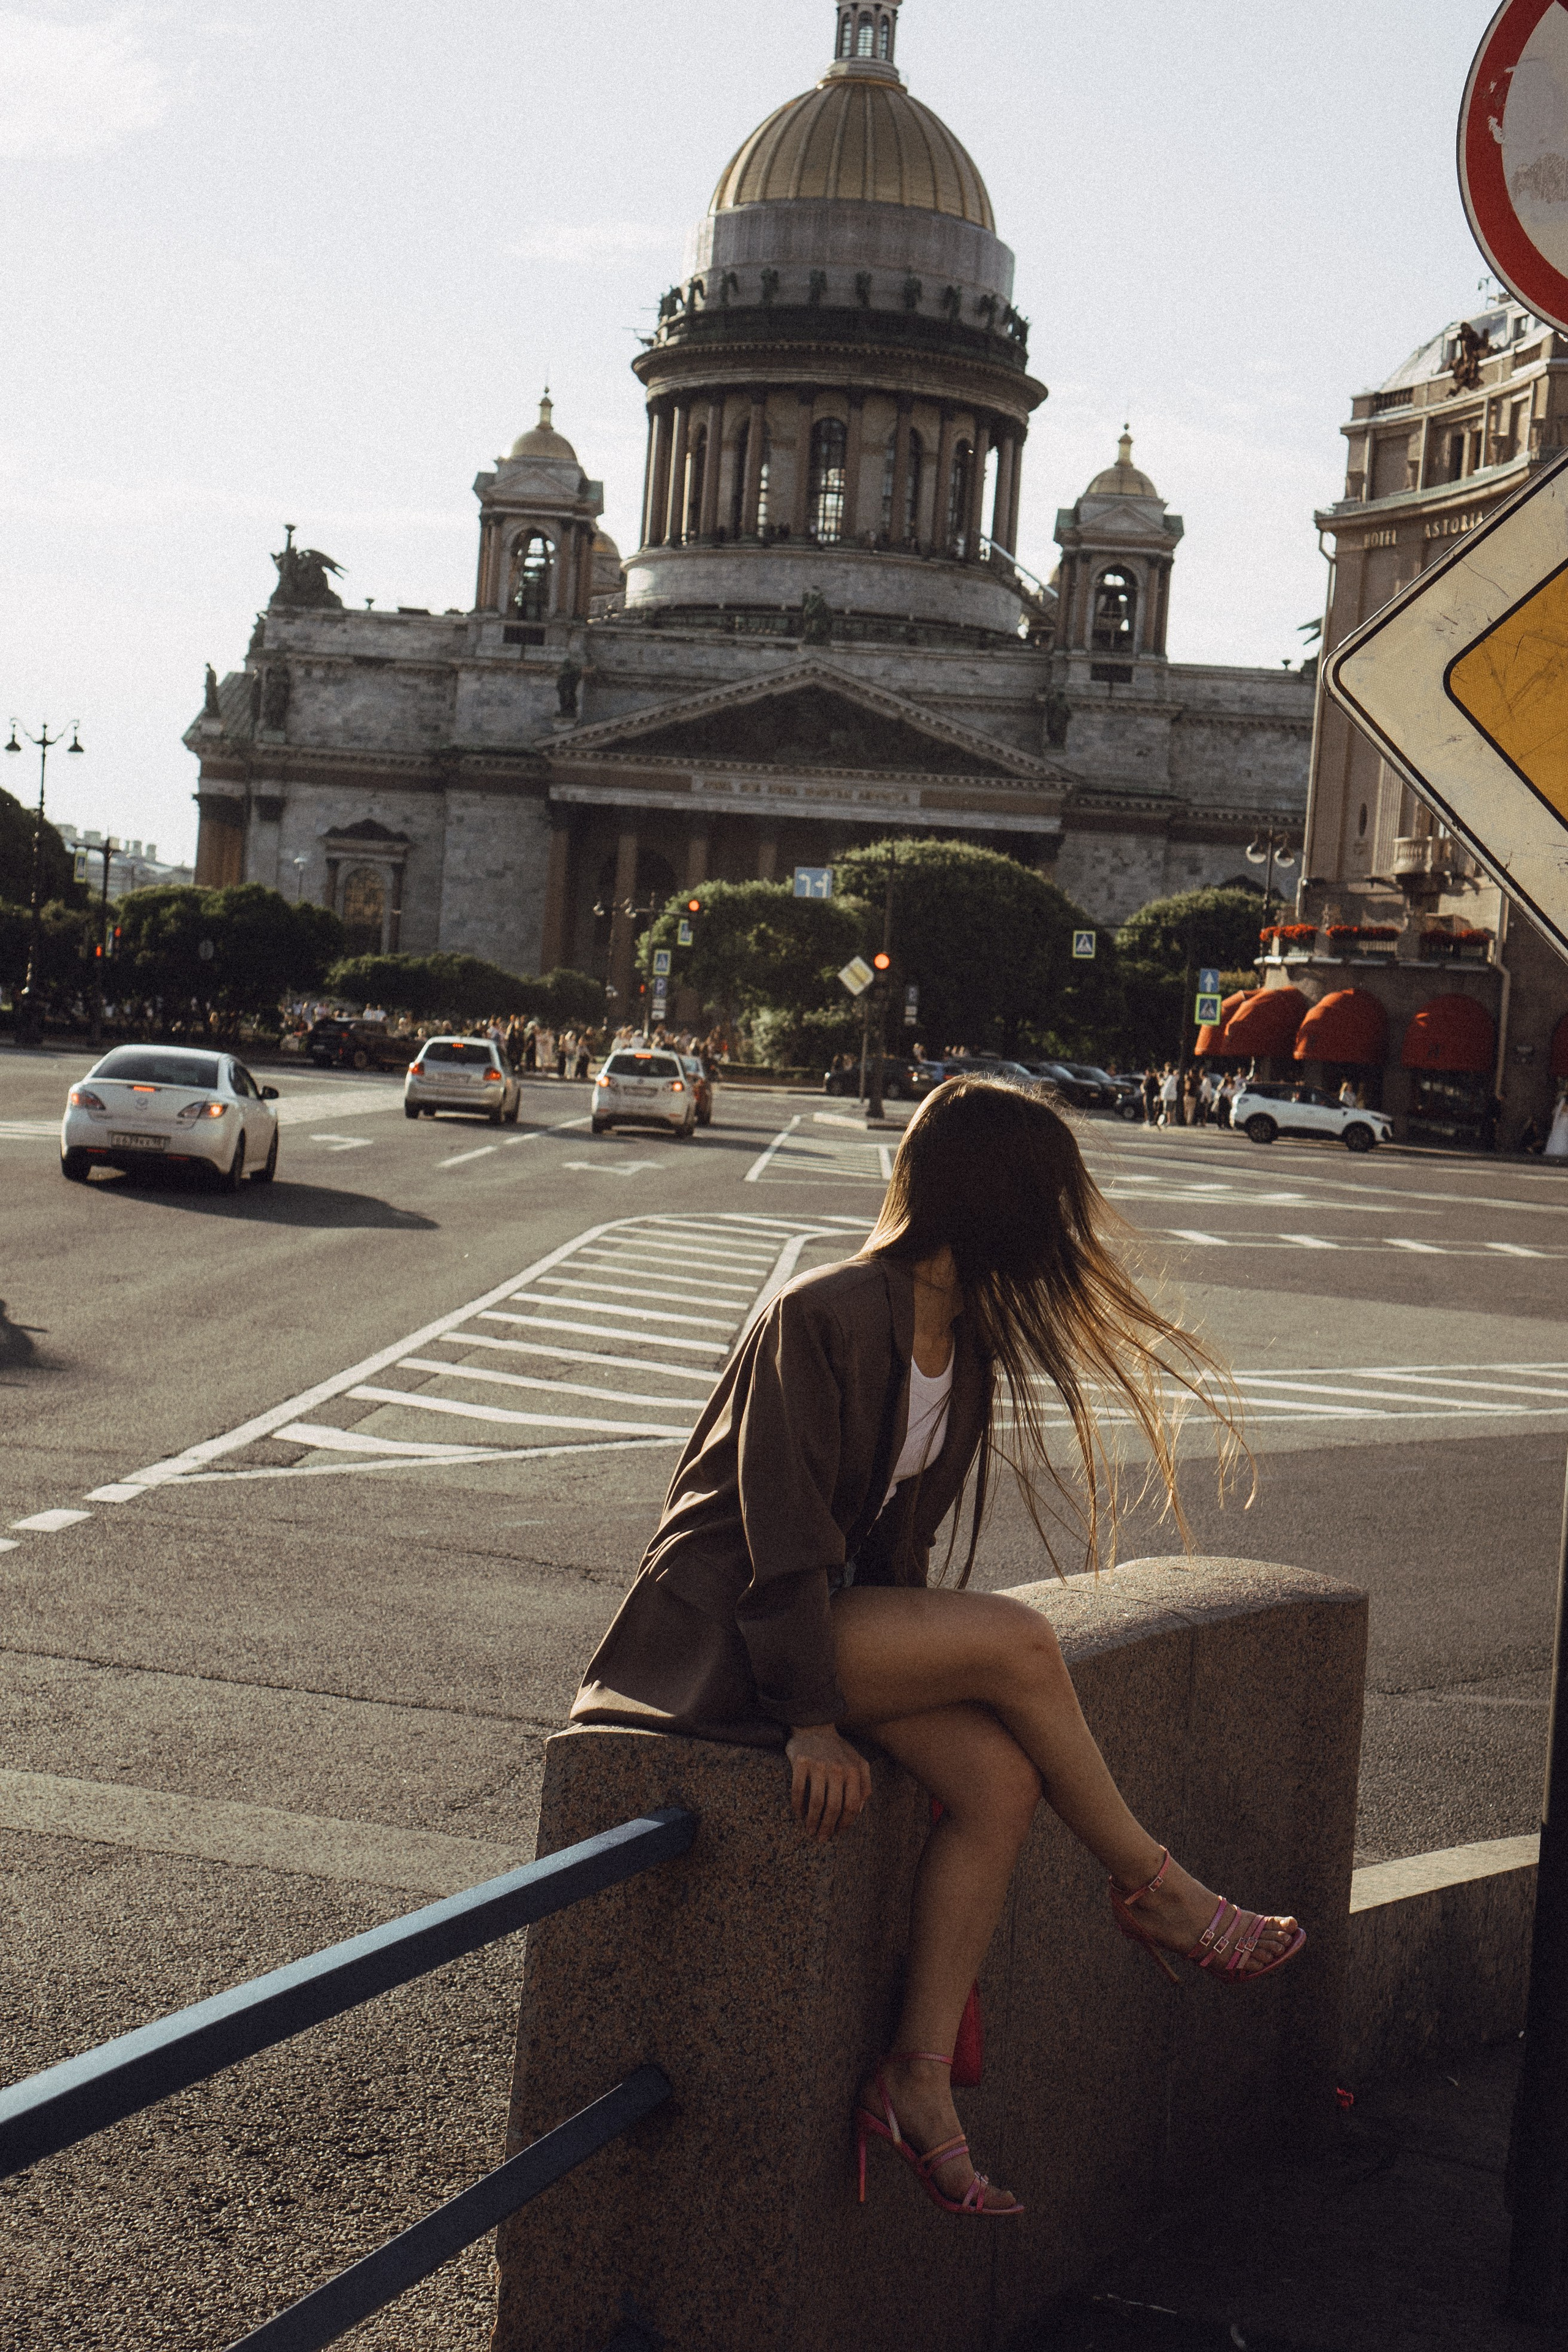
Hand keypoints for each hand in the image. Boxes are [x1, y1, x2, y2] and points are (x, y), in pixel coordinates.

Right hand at [785, 1724, 871, 1843]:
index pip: (852, 1805)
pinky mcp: (801, 1762)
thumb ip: (864, 1784)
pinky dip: (798, 1807)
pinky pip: (798, 1791)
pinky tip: (799, 1814)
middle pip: (834, 1807)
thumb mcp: (858, 1762)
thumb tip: (860, 1810)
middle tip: (822, 1838)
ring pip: (816, 1802)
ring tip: (810, 1831)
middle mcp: (838, 1768)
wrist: (814, 1726)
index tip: (838, 1833)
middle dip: (828, 1827)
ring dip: (813, 1821)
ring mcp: (818, 1765)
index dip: (846, 1823)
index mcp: (854, 1770)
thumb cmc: (837, 1749)